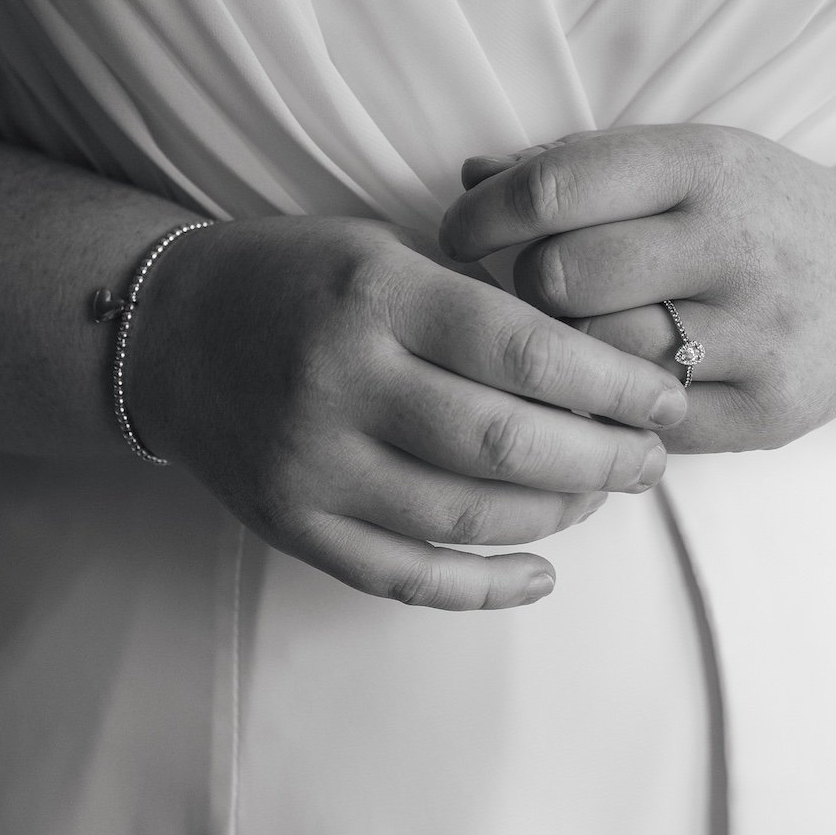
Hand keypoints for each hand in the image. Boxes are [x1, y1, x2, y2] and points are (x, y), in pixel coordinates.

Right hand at [124, 216, 687, 609]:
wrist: (168, 332)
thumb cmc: (300, 278)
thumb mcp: (386, 249)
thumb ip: (478, 299)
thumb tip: (603, 362)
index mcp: (376, 294)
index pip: (522, 349)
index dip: (612, 381)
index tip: (667, 396)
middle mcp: (340, 381)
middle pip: (503, 442)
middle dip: (601, 458)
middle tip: (651, 460)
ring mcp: (309, 462)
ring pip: (463, 515)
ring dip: (554, 514)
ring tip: (599, 495)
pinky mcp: (291, 524)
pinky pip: (403, 575)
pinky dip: (483, 586)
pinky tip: (541, 573)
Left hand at [438, 126, 835, 453]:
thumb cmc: (764, 215)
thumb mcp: (691, 163)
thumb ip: (582, 167)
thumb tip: (472, 177)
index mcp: (710, 165)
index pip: (558, 189)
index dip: (484, 214)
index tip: (459, 232)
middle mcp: (741, 246)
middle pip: (565, 277)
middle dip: (523, 287)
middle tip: (526, 292)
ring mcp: (762, 336)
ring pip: (598, 359)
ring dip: (562, 355)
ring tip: (566, 340)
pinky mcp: (770, 413)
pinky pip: (646, 423)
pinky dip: (612, 409)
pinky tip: (609, 388)